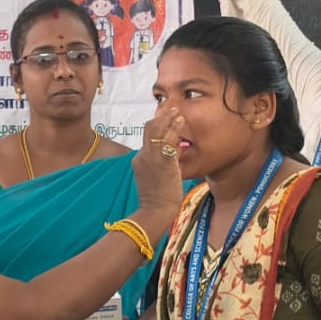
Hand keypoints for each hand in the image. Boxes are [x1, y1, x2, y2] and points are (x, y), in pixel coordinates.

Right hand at [132, 106, 184, 230]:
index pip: (147, 138)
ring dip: (168, 118)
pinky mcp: (163, 161)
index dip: (157, 127)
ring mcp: (152, 157)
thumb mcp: (155, 178)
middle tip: (171, 109)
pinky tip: (181, 121)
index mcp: (139, 160)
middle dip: (160, 117)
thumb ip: (162, 163)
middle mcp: (143, 155)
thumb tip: (176, 148)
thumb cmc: (158, 199)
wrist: (155, 210)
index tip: (166, 120)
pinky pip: (168, 139)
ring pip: (157, 129)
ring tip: (178, 111)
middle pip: (148, 129)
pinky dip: (174, 128)